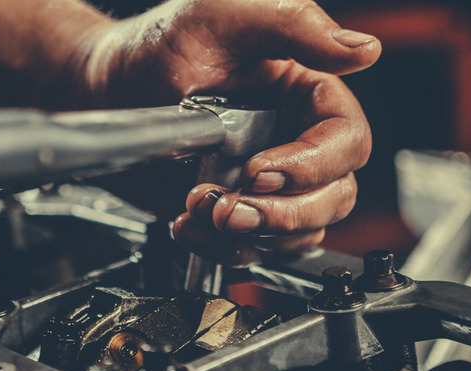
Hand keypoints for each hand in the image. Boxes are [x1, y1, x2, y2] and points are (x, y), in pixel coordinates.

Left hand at [79, 0, 380, 264]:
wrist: (108, 91)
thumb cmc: (160, 47)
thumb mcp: (224, 17)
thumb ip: (295, 25)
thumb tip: (362, 50)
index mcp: (307, 95)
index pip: (346, 141)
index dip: (313, 166)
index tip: (258, 170)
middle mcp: (296, 141)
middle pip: (333, 197)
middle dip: (284, 213)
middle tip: (231, 206)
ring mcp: (267, 182)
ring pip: (300, 232)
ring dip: (253, 233)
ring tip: (202, 209)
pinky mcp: (238, 210)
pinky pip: (256, 248)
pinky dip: (225, 248)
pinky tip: (190, 225)